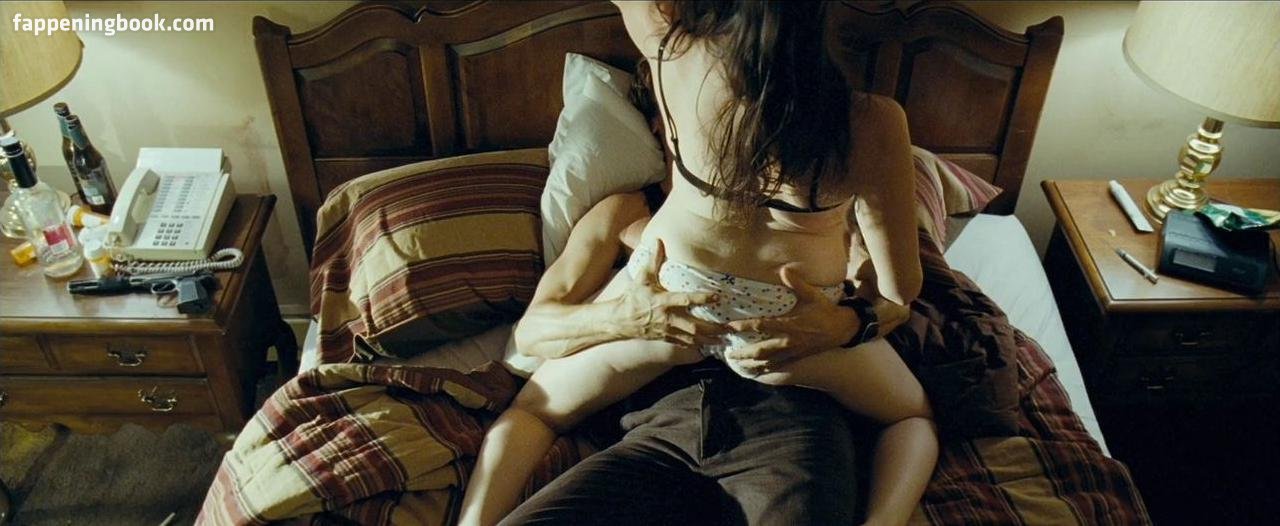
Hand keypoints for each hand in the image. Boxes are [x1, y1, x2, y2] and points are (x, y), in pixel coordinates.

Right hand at [612, 240, 725, 347]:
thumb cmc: (632, 297)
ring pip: (691, 338)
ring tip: (724, 340)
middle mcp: (667, 318)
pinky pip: (684, 344)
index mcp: (663, 301)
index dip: (701, 298)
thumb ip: (653, 259)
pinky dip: (697, 346)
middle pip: (693, 326)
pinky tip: (709, 346)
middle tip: (728, 328)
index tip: (717, 297)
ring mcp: (667, 331)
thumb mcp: (642, 277)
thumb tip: (657, 240)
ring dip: (708, 339)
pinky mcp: (665, 338)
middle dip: (711, 328)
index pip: (685, 300)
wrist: (619, 320)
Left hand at [724, 265, 860, 371]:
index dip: (745, 326)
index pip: (762, 325)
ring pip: (767, 361)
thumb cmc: (825, 311)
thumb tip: (784, 269)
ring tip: (736, 364)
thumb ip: (797, 283)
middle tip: (727, 354)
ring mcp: (792, 352)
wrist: (843, 329)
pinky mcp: (796, 357)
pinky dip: (765, 369)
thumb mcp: (813, 295)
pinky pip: (778, 365)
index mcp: (790, 324)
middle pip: (760, 350)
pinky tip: (755, 371)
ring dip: (751, 363)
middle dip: (743, 353)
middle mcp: (789, 341)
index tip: (730, 326)